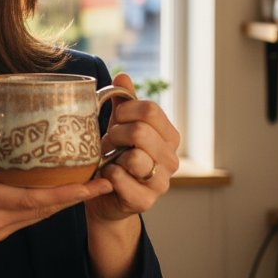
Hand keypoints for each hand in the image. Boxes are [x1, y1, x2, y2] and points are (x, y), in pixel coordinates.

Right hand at [0, 117, 113, 277]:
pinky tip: (62, 191)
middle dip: (78, 196)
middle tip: (105, 181)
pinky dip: (49, 205)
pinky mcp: (0, 232)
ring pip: (42, 215)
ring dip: (68, 201)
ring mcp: (1, 229)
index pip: (31, 199)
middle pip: (46, 209)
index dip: (64, 192)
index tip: (89, 184)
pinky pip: (31, 218)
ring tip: (92, 184)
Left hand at [87, 72, 180, 223]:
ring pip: (134, 157)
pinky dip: (107, 175)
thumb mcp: (119, 125)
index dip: (125, 110)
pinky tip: (107, 177)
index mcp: (170, 136)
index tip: (115, 119)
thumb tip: (122, 76)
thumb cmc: (115, 155)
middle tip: (109, 142)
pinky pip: (120, 179)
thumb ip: (123, 102)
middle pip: (141, 131)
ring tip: (109, 160)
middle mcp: (172, 159)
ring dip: (112, 157)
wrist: (105, 195)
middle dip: (116, 134)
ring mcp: (161, 182)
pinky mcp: (145, 201)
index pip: (150, 110)